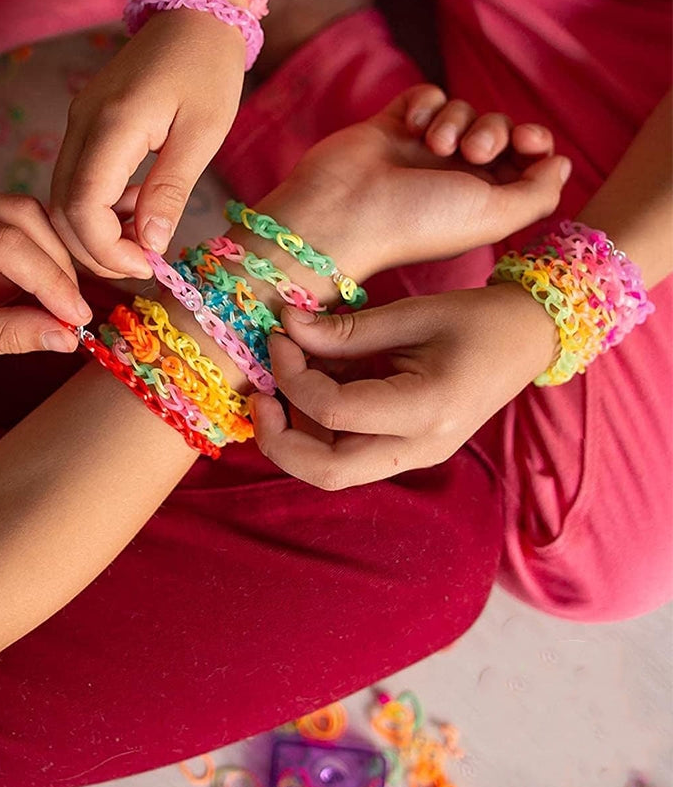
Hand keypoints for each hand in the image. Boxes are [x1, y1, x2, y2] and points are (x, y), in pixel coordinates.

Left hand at [0, 189, 91, 380]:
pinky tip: (4, 293)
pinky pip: (3, 221)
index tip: (77, 316)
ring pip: (18, 214)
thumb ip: (8, 334)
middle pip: (20, 214)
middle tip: (69, 312)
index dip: (51, 279)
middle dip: (55, 263)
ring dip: (40, 259)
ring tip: (27, 307)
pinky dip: (21, 256)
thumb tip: (68, 336)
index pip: (6, 243)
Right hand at [50, 7, 244, 278]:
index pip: (82, 205)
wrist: (194, 15)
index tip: (145, 265)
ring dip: (94, 233)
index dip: (105, 248)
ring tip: (141, 243)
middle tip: (141, 266)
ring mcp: (77, 122)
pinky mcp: (84, 124)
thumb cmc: (207, 68)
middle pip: (62, 208)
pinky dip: (97, 209)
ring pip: (63, 198)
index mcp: (112, 125)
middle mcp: (82, 124)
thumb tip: (149, 243)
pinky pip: (75, 179)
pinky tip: (134, 212)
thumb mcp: (203, 133)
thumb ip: (171, 190)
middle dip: (95, 250)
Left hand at [251, 284, 558, 488]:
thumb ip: (345, 330)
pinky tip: (314, 386)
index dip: (291, 375)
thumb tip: (286, 326)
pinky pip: (346, 454)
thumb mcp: (411, 314)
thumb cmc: (476, 319)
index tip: (281, 336)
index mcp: (427, 410)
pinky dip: (317, 427)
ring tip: (287, 380)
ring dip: (295, 432)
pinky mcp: (404, 452)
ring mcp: (413, 457)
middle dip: (277, 437)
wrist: (526, 341)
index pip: (332, 411)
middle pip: (325, 472)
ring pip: (331, 470)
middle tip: (259, 394)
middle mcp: (420, 448)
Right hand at [262, 85, 571, 283]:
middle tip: (473, 152)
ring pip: (463, 109)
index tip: (528, 143)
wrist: (344, 213)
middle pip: (498, 128)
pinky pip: (426, 96)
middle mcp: (453, 175)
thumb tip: (560, 162)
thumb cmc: (418, 222)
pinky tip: (411, 126)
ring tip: (435, 144)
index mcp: (481, 201)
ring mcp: (421, 150)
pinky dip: (426, 104)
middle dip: (495, 131)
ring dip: (457, 119)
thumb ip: (539, 192)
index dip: (534, 143)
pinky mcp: (390, 126)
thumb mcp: (495, 216)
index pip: (525, 160)